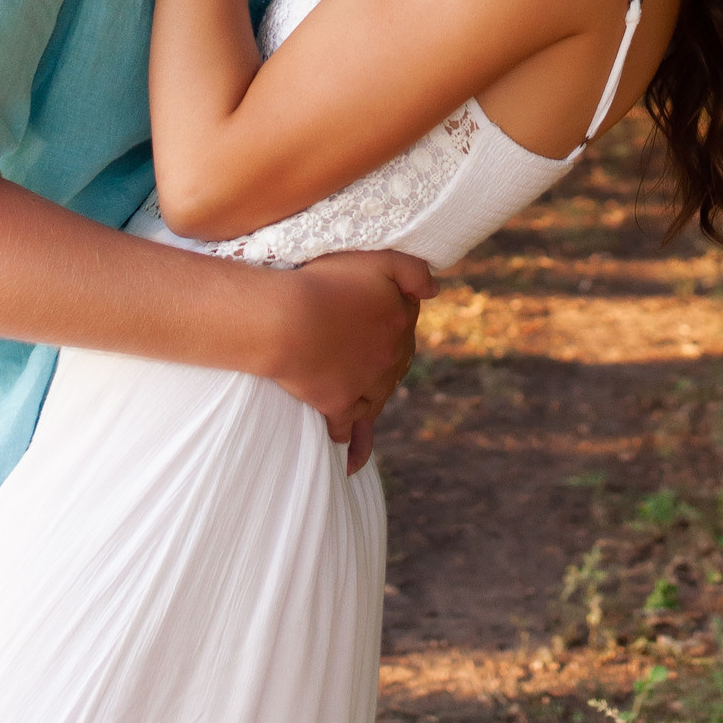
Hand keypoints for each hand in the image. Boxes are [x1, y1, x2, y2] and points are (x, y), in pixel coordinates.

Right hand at [269, 249, 436, 461]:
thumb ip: (413, 270)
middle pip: (394, 362)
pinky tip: (353, 462)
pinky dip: (355, 446)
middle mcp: (389, 357)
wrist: (286, 319)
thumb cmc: (325, 283)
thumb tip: (436, 290)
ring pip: (376, 398)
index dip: (391, 315)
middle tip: (369, 357)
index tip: (377, 316)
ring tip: (369, 409)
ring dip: (374, 402)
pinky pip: (349, 431)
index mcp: (400, 320)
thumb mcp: (378, 260)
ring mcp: (364, 385)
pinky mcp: (337, 406)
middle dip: (387, 361)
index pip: (404, 319)